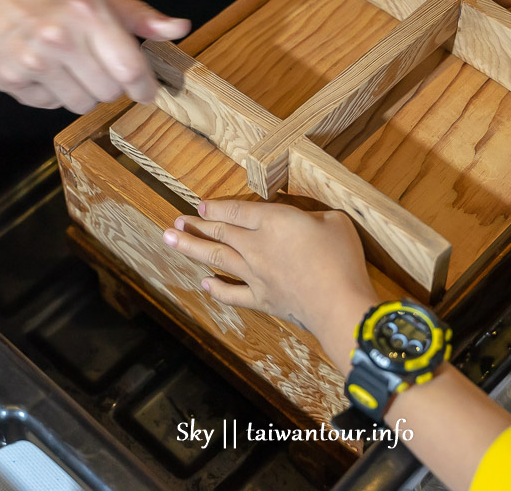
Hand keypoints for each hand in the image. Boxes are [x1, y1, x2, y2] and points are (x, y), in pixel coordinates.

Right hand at [0, 0, 189, 112]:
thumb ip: (135, 13)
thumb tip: (180, 28)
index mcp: (87, 12)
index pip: (130, 68)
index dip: (144, 86)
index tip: (146, 90)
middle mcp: (61, 40)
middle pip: (108, 92)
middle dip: (111, 84)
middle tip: (98, 65)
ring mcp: (33, 63)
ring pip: (81, 104)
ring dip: (83, 91)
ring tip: (70, 65)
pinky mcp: (10, 81)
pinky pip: (49, 105)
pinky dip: (52, 93)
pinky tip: (43, 68)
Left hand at [161, 200, 377, 343]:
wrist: (338, 303)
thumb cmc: (340, 258)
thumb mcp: (334, 221)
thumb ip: (312, 216)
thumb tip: (304, 221)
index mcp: (273, 221)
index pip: (236, 211)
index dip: (216, 208)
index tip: (200, 206)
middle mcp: (256, 246)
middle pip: (220, 233)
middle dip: (195, 226)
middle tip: (174, 222)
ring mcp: (255, 274)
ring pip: (216, 258)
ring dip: (191, 248)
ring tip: (170, 240)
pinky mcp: (261, 299)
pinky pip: (232, 294)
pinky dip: (216, 289)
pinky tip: (204, 284)